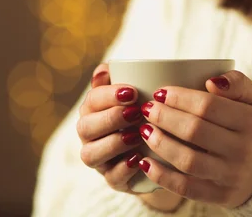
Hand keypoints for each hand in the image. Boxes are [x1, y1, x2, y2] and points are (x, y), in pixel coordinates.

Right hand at [76, 64, 144, 192]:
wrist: (167, 146)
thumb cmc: (147, 112)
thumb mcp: (138, 93)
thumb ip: (119, 76)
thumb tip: (103, 71)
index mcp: (92, 111)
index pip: (91, 101)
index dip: (108, 96)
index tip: (132, 92)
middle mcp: (90, 136)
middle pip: (84, 128)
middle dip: (109, 119)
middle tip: (135, 112)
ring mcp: (100, 160)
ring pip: (90, 155)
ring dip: (112, 144)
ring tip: (136, 136)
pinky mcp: (114, 180)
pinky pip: (111, 178)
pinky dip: (123, 169)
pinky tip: (139, 159)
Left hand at [138, 70, 251, 208]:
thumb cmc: (251, 125)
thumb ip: (237, 82)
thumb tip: (212, 80)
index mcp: (250, 121)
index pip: (207, 106)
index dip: (178, 97)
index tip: (159, 92)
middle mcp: (243, 150)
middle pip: (194, 131)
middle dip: (164, 117)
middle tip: (147, 109)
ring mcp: (231, 176)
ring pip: (188, 160)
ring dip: (160, 144)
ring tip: (144, 130)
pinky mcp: (220, 196)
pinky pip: (186, 188)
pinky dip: (162, 176)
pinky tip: (144, 162)